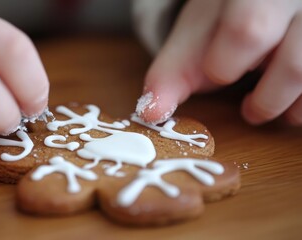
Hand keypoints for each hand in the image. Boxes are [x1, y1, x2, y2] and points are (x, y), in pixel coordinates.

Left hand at [137, 0, 301, 125]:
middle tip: (250, 110)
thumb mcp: (191, 41)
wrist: (253, 2)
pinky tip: (292, 98)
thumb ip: (168, 77)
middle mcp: (295, 1)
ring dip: (293, 104)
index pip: (247, 30)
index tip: (217, 72)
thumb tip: (150, 113)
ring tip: (272, 106)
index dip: (225, 65)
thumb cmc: (221, 23)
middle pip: (296, 64)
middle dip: (268, 98)